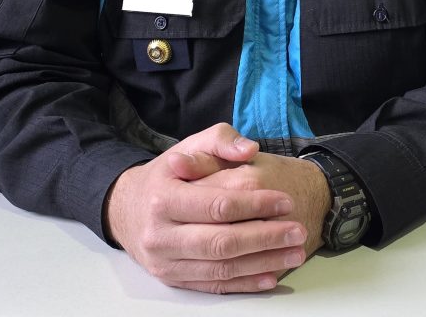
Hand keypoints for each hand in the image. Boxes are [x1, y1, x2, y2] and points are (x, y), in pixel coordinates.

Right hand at [103, 123, 308, 293]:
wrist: (127, 209)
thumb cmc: (169, 175)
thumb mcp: (190, 146)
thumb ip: (221, 140)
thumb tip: (249, 149)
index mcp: (164, 198)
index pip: (217, 205)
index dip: (255, 204)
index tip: (286, 202)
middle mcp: (160, 234)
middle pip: (221, 242)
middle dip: (265, 238)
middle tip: (298, 231)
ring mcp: (165, 262)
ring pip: (220, 268)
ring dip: (262, 263)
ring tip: (294, 254)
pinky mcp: (173, 280)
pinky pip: (213, 285)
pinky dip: (244, 284)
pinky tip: (271, 277)